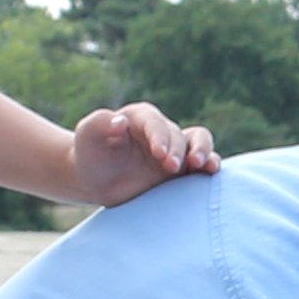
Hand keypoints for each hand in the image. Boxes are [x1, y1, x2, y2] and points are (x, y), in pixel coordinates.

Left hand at [66, 102, 223, 206]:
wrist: (96, 180)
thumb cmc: (90, 154)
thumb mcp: (87, 136)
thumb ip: (98, 123)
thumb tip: (120, 122)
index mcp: (140, 118)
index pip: (155, 123)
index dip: (160, 137)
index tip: (159, 154)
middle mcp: (161, 130)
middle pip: (178, 135)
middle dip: (178, 150)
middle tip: (170, 167)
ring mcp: (174, 148)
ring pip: (198, 141)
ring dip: (203, 151)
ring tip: (201, 166)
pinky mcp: (182, 168)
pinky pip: (203, 161)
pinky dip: (210, 164)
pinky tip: (211, 172)